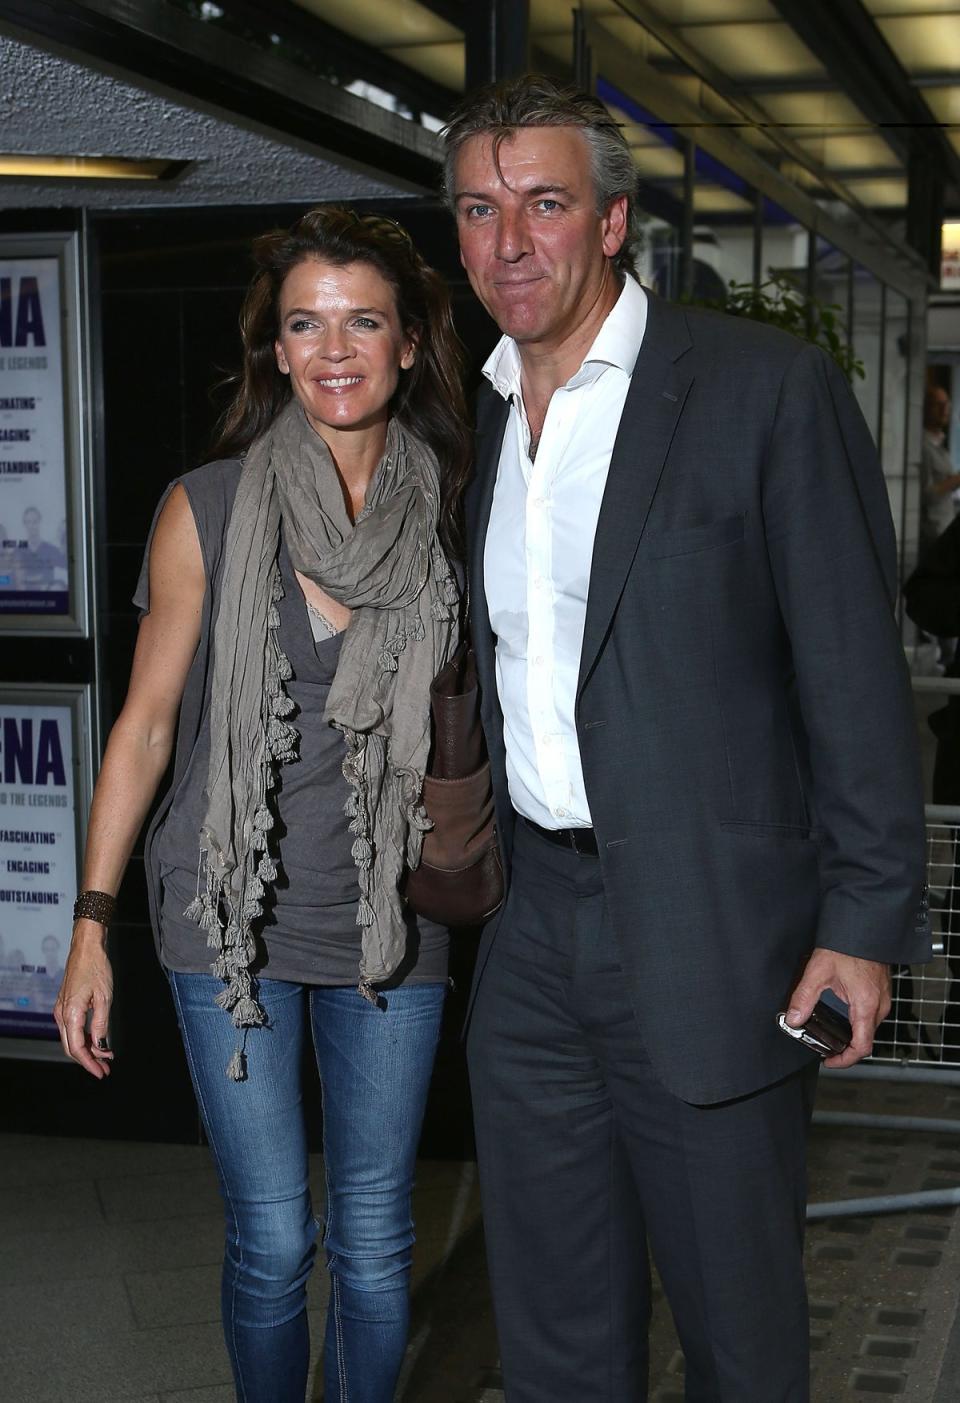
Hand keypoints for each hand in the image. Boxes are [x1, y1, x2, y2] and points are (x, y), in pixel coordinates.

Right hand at [53, 920, 114, 1079]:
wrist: (86, 948)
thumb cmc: (95, 968)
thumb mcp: (104, 997)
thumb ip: (101, 1023)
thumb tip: (101, 1045)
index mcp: (70, 1014)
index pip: (77, 1048)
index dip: (89, 1062)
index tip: (101, 1071)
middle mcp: (62, 1014)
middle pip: (72, 1047)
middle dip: (88, 1060)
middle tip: (105, 1068)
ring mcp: (62, 1009)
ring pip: (72, 1038)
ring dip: (87, 1050)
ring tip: (104, 1057)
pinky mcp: (66, 1005)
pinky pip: (72, 1028)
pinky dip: (84, 1038)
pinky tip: (97, 1041)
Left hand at [784, 948, 890, 1068]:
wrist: (863, 926)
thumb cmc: (845, 945)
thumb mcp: (817, 972)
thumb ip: (803, 998)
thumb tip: (793, 1019)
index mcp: (866, 1005)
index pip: (862, 1047)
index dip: (845, 1060)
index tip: (829, 1061)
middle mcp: (879, 1005)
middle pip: (865, 1038)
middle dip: (844, 1046)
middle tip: (823, 1045)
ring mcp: (882, 998)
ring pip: (868, 1026)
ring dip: (850, 1033)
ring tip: (829, 1031)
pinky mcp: (879, 991)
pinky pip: (870, 1013)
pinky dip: (855, 1019)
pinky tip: (839, 1012)